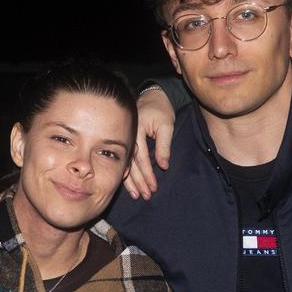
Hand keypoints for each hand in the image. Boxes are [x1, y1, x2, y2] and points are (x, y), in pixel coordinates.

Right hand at [124, 85, 175, 199]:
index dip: (147, 174)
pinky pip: (125, 161)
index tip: (153, 187)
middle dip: (138, 182)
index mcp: (136, 130)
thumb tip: (163, 166)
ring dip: (131, 182)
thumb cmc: (160, 109)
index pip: (141, 157)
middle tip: (146, 196)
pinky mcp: (126, 142)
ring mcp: (124, 140)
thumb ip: (164, 146)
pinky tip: (128, 185)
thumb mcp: (166, 125)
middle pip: (131, 164)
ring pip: (126, 165)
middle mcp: (127, 137)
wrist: (152, 96)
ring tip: (137, 195)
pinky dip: (126, 174)